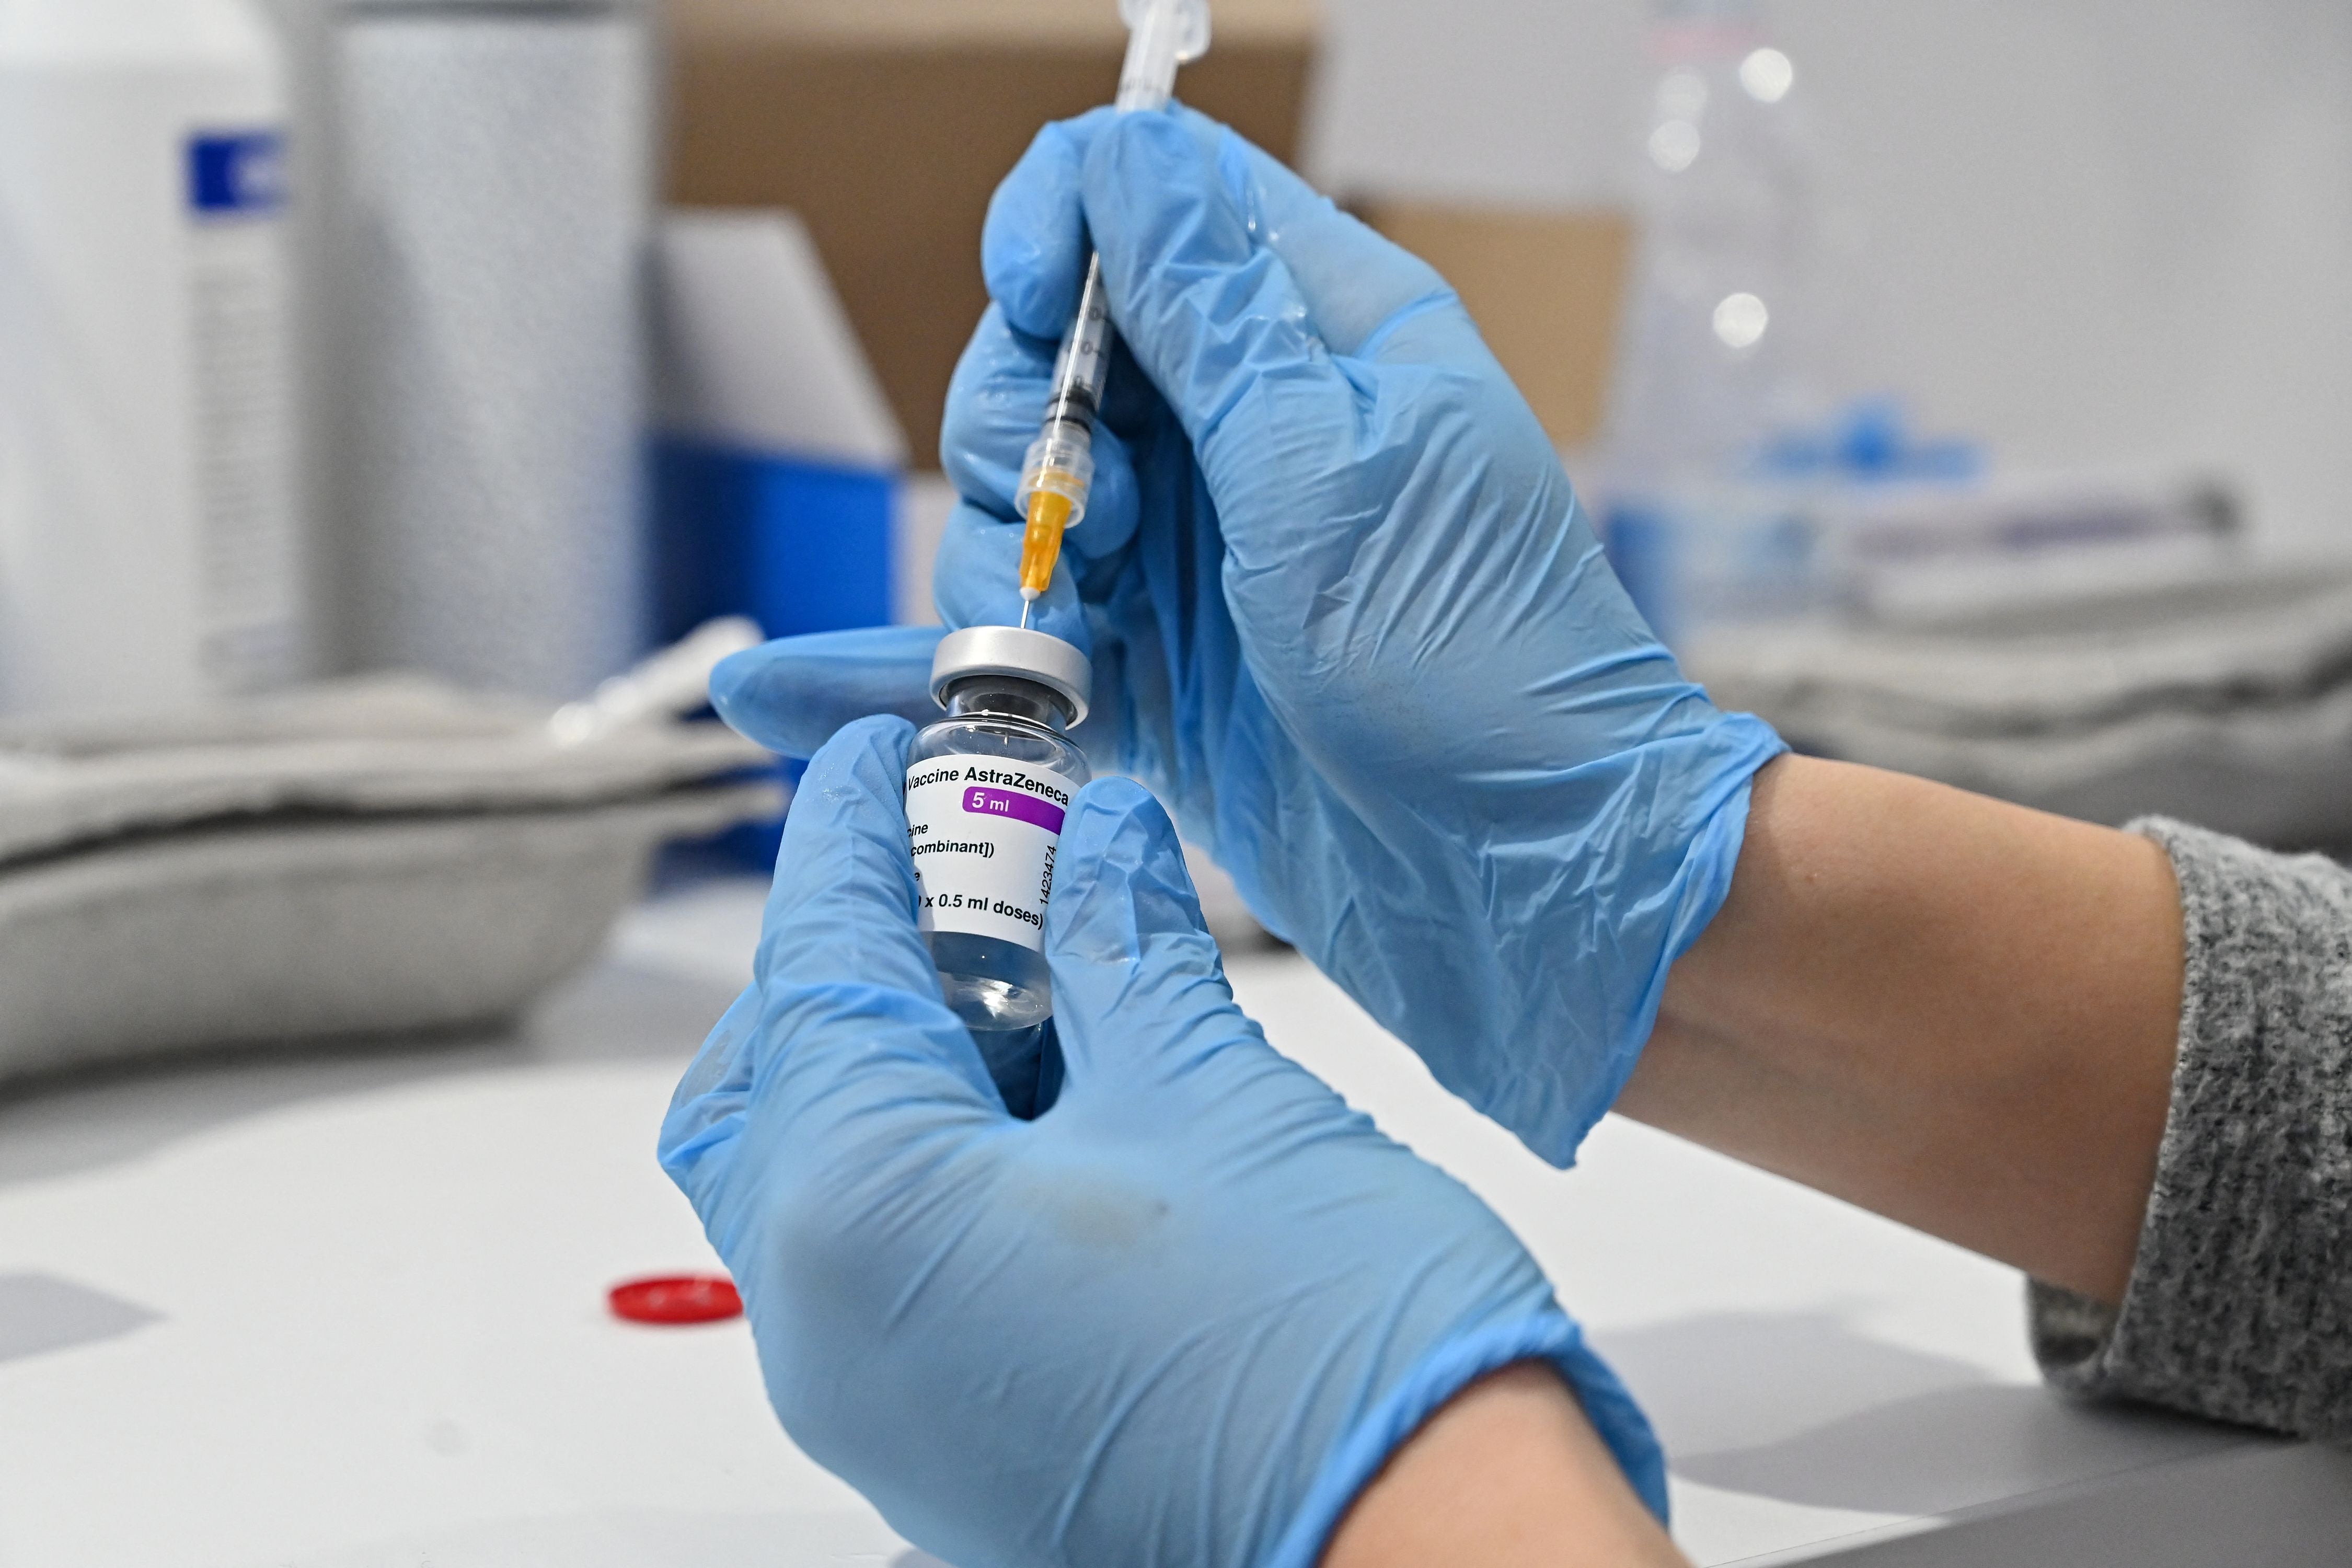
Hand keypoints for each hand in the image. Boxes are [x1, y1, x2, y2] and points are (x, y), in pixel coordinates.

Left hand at [658, 716, 1665, 1567]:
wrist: (1430, 1548)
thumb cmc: (1330, 1350)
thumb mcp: (1208, 1088)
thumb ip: (1120, 950)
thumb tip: (1093, 848)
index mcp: (861, 1216)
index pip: (811, 969)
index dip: (847, 840)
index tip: (873, 763)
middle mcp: (829, 1328)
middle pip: (772, 1084)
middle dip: (852, 960)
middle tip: (959, 876)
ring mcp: (881, 1400)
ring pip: (820, 1177)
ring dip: (901, 1061)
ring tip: (1033, 973)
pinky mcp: (946, 1437)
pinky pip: (884, 1263)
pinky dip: (936, 1158)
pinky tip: (1059, 1089)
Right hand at [709, 108, 1782, 1162]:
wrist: (1522, 874)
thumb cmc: (1476, 664)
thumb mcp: (1327, 466)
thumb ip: (1207, 319)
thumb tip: (1116, 163)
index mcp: (1323, 332)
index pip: (1153, 199)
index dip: (1061, 228)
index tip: (1026, 307)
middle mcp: (1250, 424)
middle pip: (1057, 350)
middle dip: (1023, 423)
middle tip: (1092, 521)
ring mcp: (1201, 547)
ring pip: (1026, 490)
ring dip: (1008, 549)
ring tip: (1077, 632)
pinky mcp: (1160, 661)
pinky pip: (1028, 619)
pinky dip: (992, 646)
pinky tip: (960, 687)